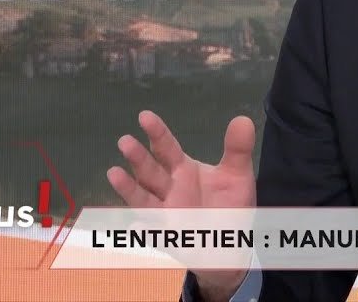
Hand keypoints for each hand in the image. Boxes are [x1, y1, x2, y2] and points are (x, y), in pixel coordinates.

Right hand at [107, 111, 256, 300]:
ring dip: (129, 188)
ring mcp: (165, 213)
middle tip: (125, 141)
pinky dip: (144, 231)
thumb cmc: (229, 205)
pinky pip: (154, 234)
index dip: (157, 132)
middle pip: (150, 171)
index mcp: (184, 170)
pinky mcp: (169, 236)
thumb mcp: (237, 175)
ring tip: (114, 173)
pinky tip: (137, 226)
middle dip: (138, 157)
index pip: (167, 148)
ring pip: (144, 199)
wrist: (232, 241)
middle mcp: (170, 189)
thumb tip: (243, 119)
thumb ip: (238, 149)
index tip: (145, 116)